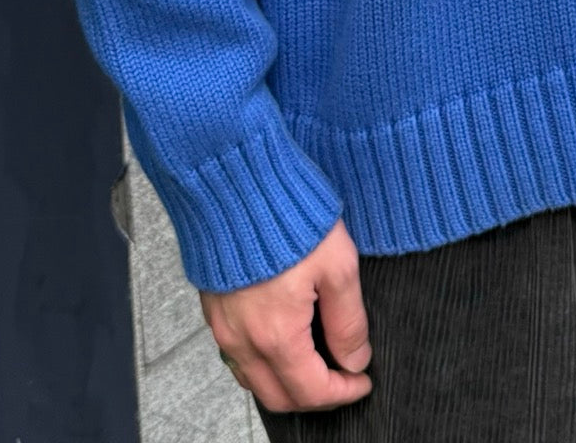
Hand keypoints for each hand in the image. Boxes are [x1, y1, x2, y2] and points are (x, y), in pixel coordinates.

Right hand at [199, 218, 372, 413]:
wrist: (232, 179)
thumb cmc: (284, 214)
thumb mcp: (337, 264)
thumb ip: (348, 320)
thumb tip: (356, 358)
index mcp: (277, 336)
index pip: (311, 392)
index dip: (343, 393)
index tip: (362, 380)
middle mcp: (243, 340)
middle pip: (278, 397)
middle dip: (314, 397)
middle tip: (341, 379)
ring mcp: (223, 325)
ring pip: (253, 379)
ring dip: (285, 382)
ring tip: (315, 361)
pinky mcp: (213, 306)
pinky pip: (235, 354)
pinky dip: (261, 361)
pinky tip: (282, 338)